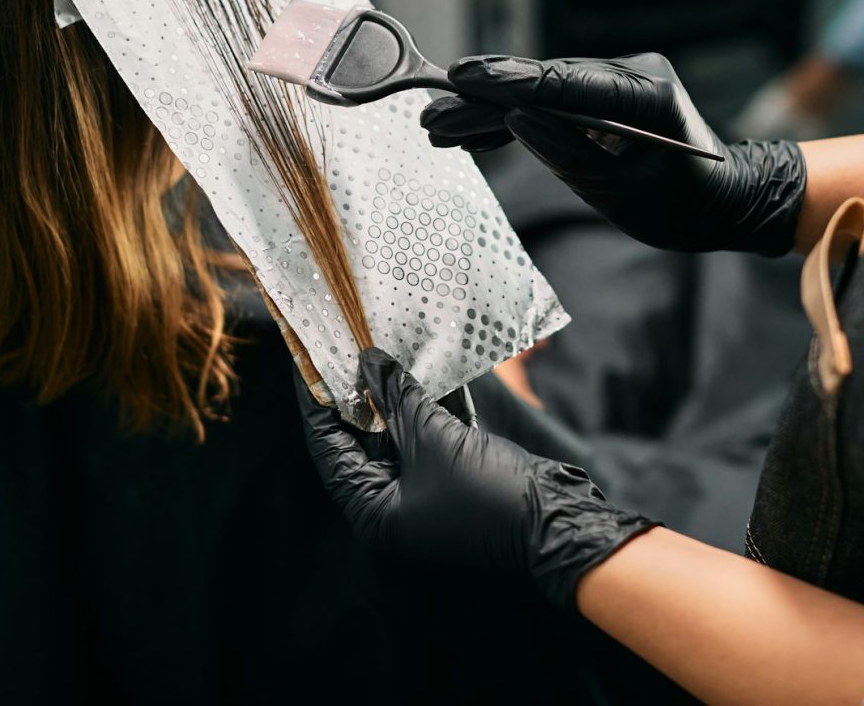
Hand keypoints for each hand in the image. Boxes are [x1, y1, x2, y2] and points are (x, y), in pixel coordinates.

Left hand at [295, 348, 655, 609]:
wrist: (553, 519)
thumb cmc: (484, 492)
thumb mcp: (433, 439)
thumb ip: (396, 398)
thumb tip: (368, 361)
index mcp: (372, 509)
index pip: (328, 448)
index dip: (317, 401)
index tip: (310, 359)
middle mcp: (390, 503)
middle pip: (360, 438)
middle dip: (357, 390)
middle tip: (347, 343)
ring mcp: (422, 489)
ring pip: (396, 431)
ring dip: (393, 392)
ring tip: (380, 344)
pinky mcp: (450, 474)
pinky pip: (427, 433)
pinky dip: (425, 403)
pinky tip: (422, 364)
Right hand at [421, 53, 806, 254]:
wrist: (727, 201)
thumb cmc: (684, 207)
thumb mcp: (625, 194)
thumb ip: (568, 154)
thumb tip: (515, 123)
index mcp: (645, 94)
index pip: (563, 82)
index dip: (507, 81)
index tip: (459, 78)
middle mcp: (632, 74)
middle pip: (544, 84)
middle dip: (484, 100)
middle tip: (432, 116)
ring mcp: (620, 82)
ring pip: (543, 93)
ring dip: (492, 112)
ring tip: (440, 128)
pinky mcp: (609, 96)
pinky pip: (556, 104)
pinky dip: (518, 121)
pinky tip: (478, 134)